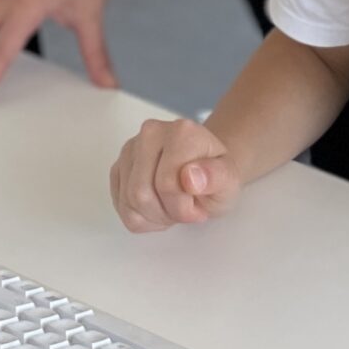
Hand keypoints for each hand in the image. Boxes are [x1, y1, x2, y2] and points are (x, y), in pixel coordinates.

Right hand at [110, 117, 239, 232]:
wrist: (205, 170)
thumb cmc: (215, 177)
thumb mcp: (229, 181)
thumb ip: (215, 177)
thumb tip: (190, 177)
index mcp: (181, 132)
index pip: (166, 185)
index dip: (183, 207)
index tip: (198, 205)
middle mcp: (151, 132)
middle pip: (140, 194)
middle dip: (165, 213)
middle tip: (184, 208)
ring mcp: (131, 148)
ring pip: (128, 202)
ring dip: (153, 216)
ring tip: (171, 206)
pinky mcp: (119, 166)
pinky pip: (121, 207)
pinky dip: (141, 217)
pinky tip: (158, 206)